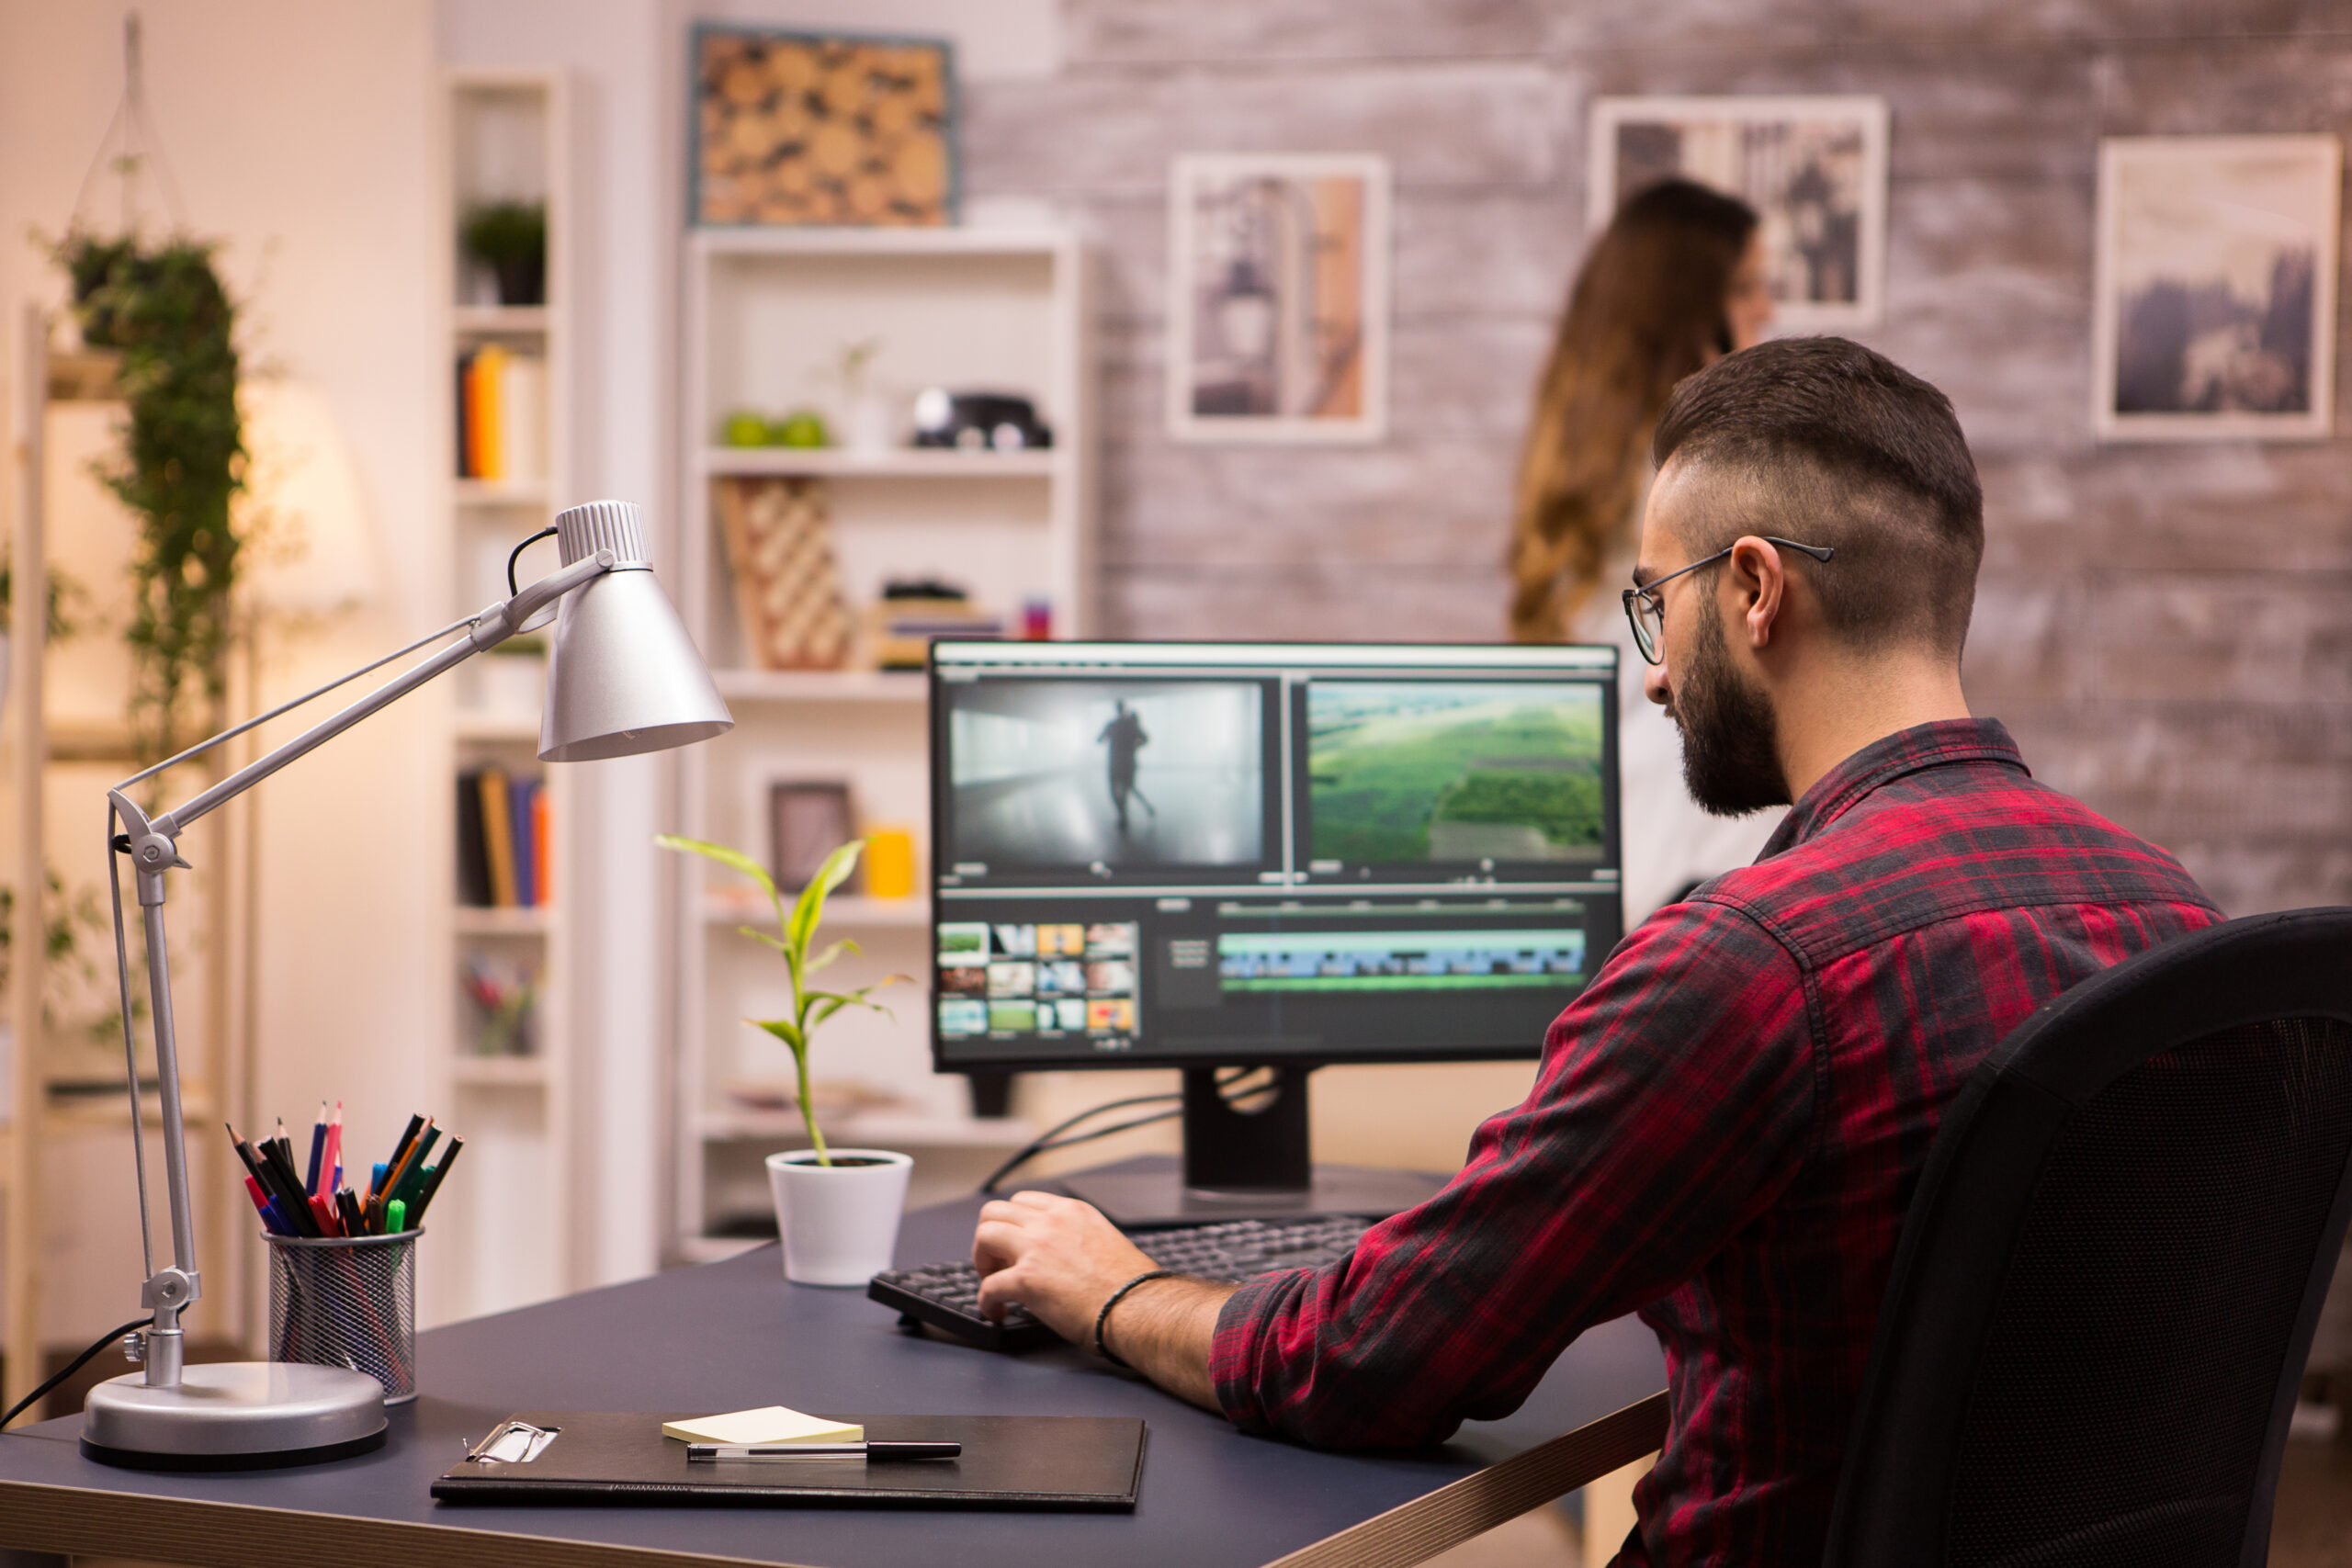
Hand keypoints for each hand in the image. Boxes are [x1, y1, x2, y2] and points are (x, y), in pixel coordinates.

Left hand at [972, 1191, 1158, 1345]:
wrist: (1138, 1308)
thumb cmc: (1131, 1286)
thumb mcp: (1105, 1241)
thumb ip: (1078, 1239)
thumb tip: (1063, 1257)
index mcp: (1073, 1212)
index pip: (1025, 1201)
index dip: (1013, 1224)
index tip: (1013, 1245)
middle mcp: (1052, 1222)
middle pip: (995, 1211)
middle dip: (990, 1238)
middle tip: (996, 1263)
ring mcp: (1037, 1247)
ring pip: (984, 1235)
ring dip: (981, 1261)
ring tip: (991, 1282)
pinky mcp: (1026, 1278)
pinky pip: (988, 1286)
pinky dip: (987, 1301)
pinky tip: (997, 1312)